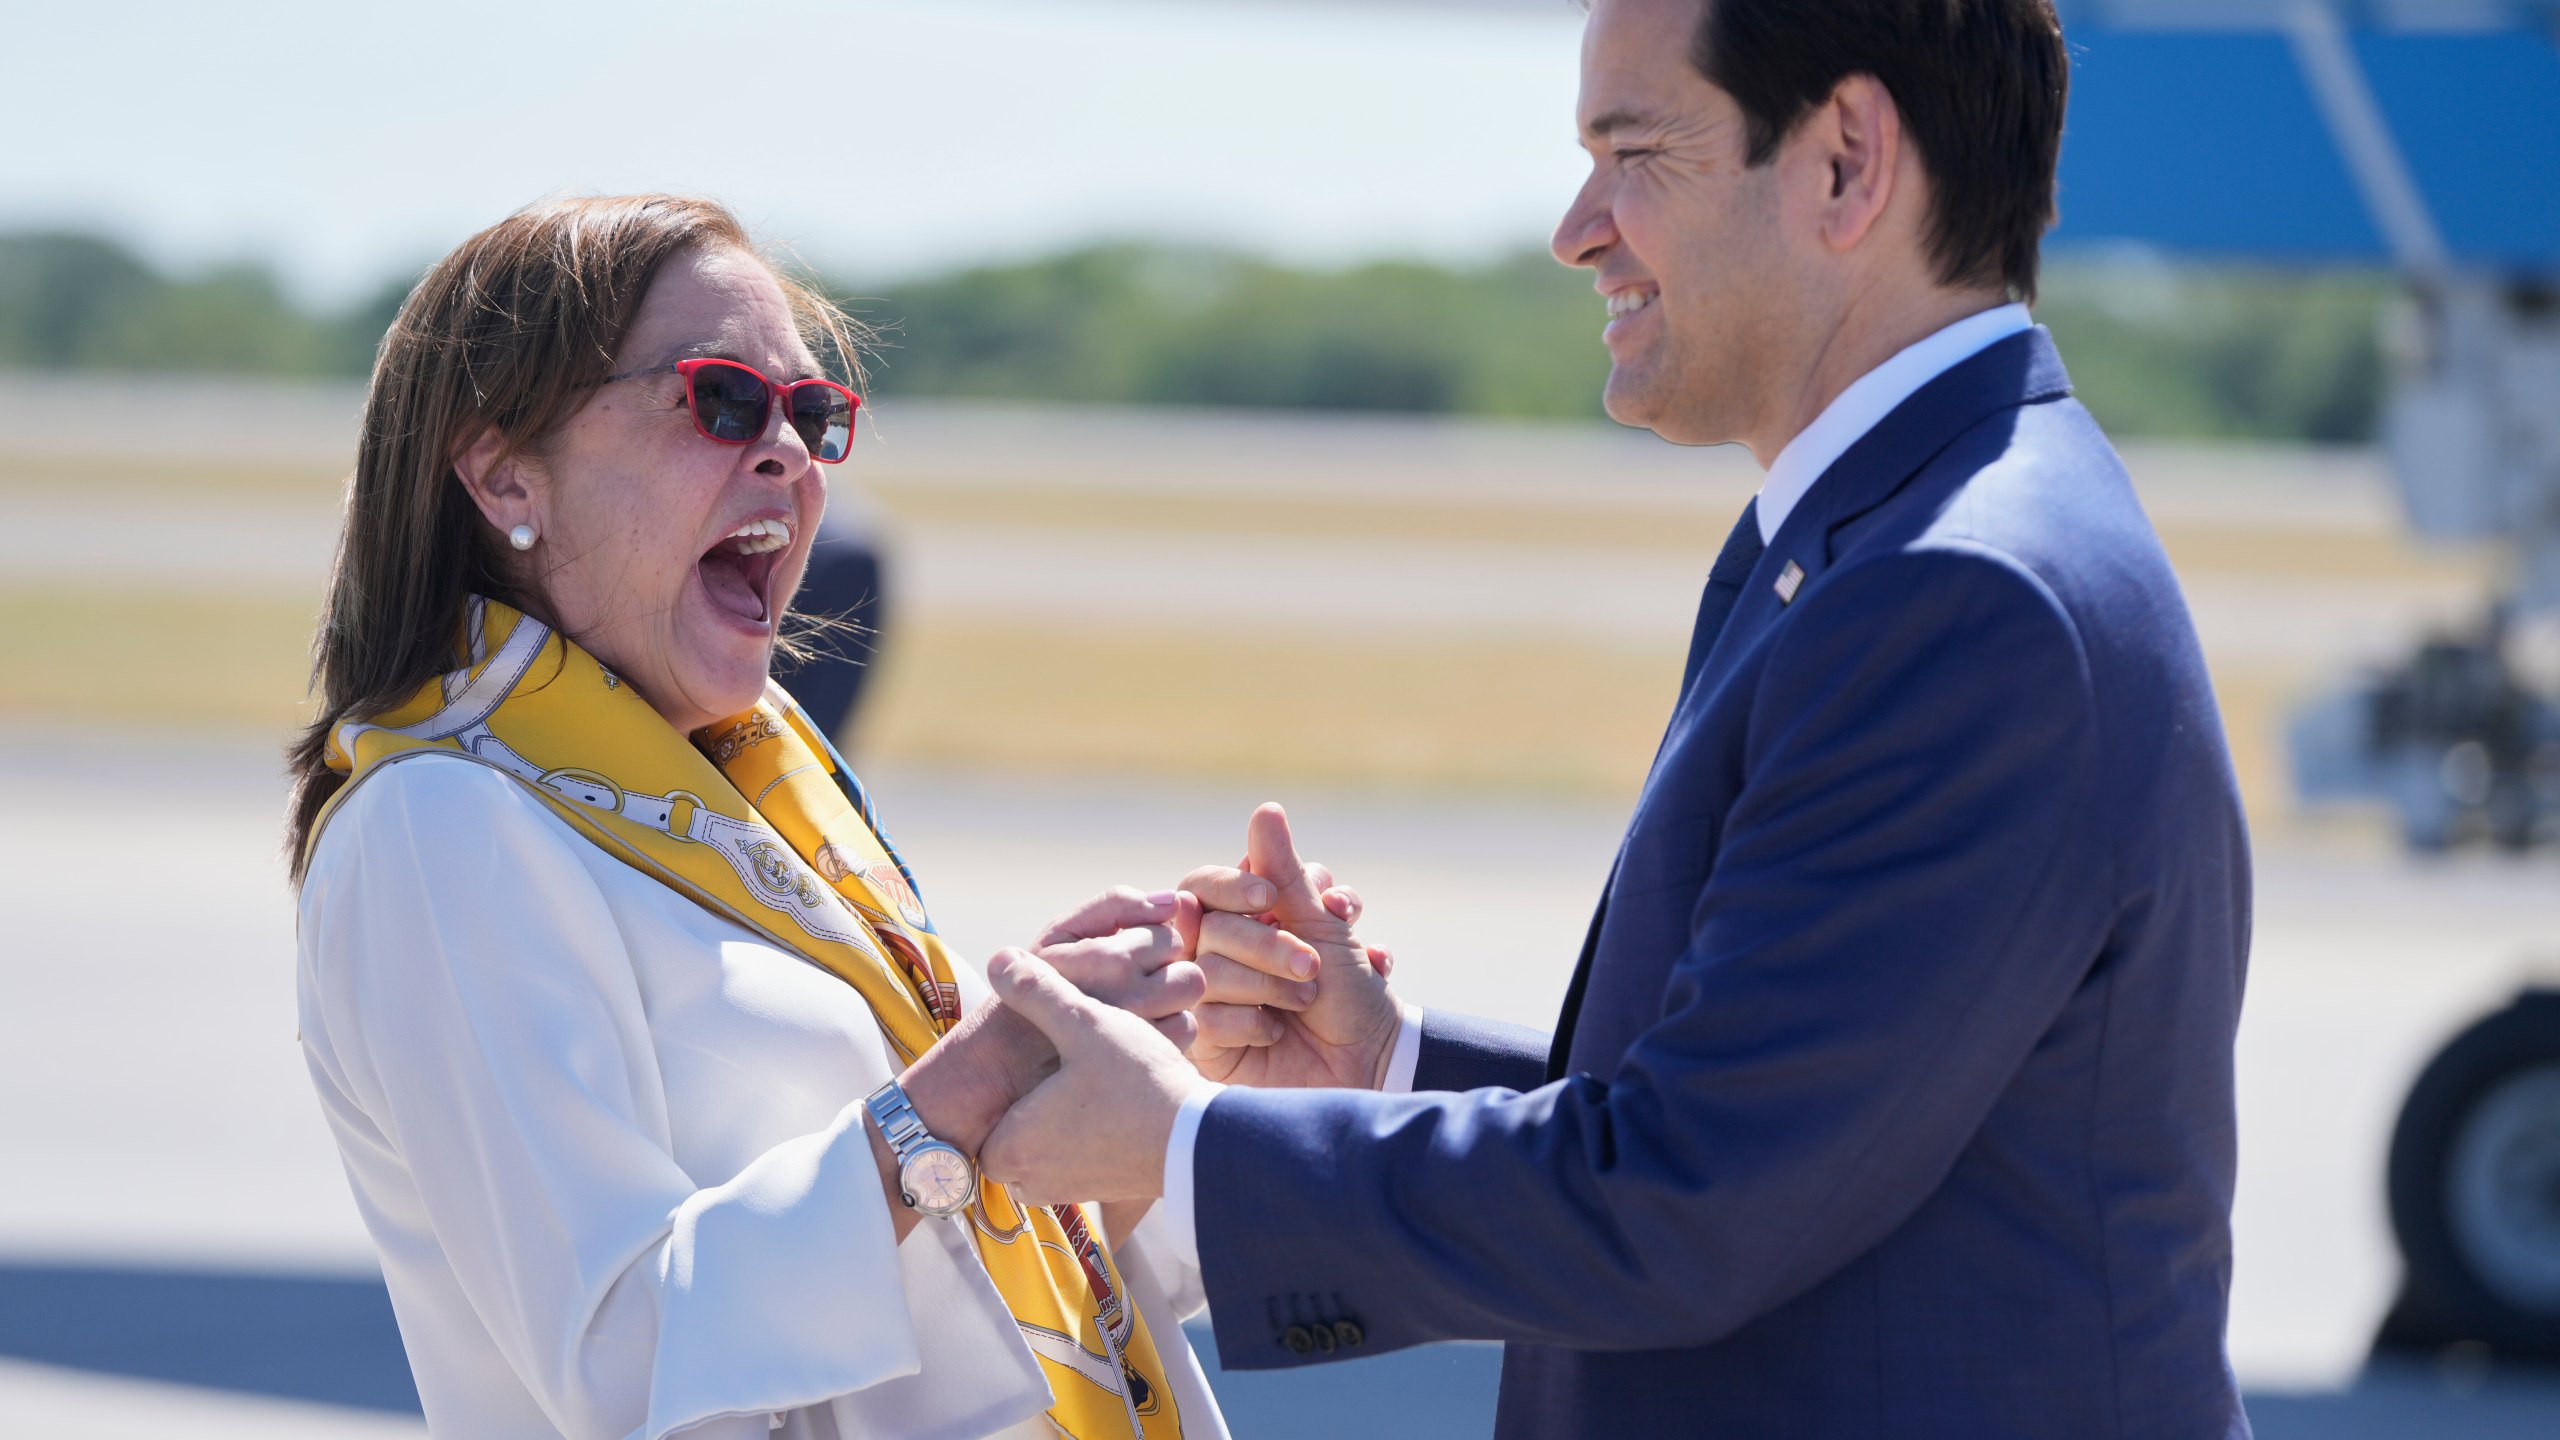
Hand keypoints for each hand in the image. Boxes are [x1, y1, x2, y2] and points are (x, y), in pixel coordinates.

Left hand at [978, 948, 1200, 1204]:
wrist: (1199, 1140)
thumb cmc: (1137, 1085)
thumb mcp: (1084, 1026)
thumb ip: (1037, 992)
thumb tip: (1000, 960)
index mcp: (1010, 1145)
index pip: (984, 1116)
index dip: (1010, 1083)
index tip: (1036, 1064)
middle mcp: (1030, 1180)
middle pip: (1013, 1133)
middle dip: (1033, 1104)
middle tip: (1064, 1071)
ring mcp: (1067, 1191)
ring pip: (1044, 1149)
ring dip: (1061, 1122)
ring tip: (1092, 1084)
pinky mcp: (1101, 1194)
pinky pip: (1076, 1164)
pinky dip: (1088, 1139)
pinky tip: (1116, 1106)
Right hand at [1032, 886, 1208, 1051]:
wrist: (1008, 1057)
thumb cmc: (1040, 982)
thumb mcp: (1064, 932)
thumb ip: (1117, 905)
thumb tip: (1173, 899)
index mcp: (1108, 961)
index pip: (1168, 937)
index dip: (1151, 945)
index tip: (1126, 958)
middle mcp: (1127, 999)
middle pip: (1189, 974)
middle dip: (1169, 974)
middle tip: (1139, 983)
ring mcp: (1138, 1039)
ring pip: (1188, 1008)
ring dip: (1172, 1002)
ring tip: (1138, 1007)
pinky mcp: (1142, 1063)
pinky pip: (1184, 1034)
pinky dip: (1168, 1029)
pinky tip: (1138, 1031)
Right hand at [1182, 803, 1402, 1089]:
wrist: (1370, 1062)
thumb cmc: (1352, 991)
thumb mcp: (1323, 923)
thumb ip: (1287, 870)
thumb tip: (1266, 809)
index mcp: (1240, 918)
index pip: (1204, 884)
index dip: (1230, 884)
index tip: (1268, 894)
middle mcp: (1215, 953)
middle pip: (1210, 927)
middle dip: (1270, 945)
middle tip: (1313, 967)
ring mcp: (1206, 997)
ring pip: (1208, 972)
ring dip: (1269, 987)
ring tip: (1306, 1001)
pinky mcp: (1204, 1041)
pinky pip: (1207, 1018)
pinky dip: (1252, 1025)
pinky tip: (1276, 1034)